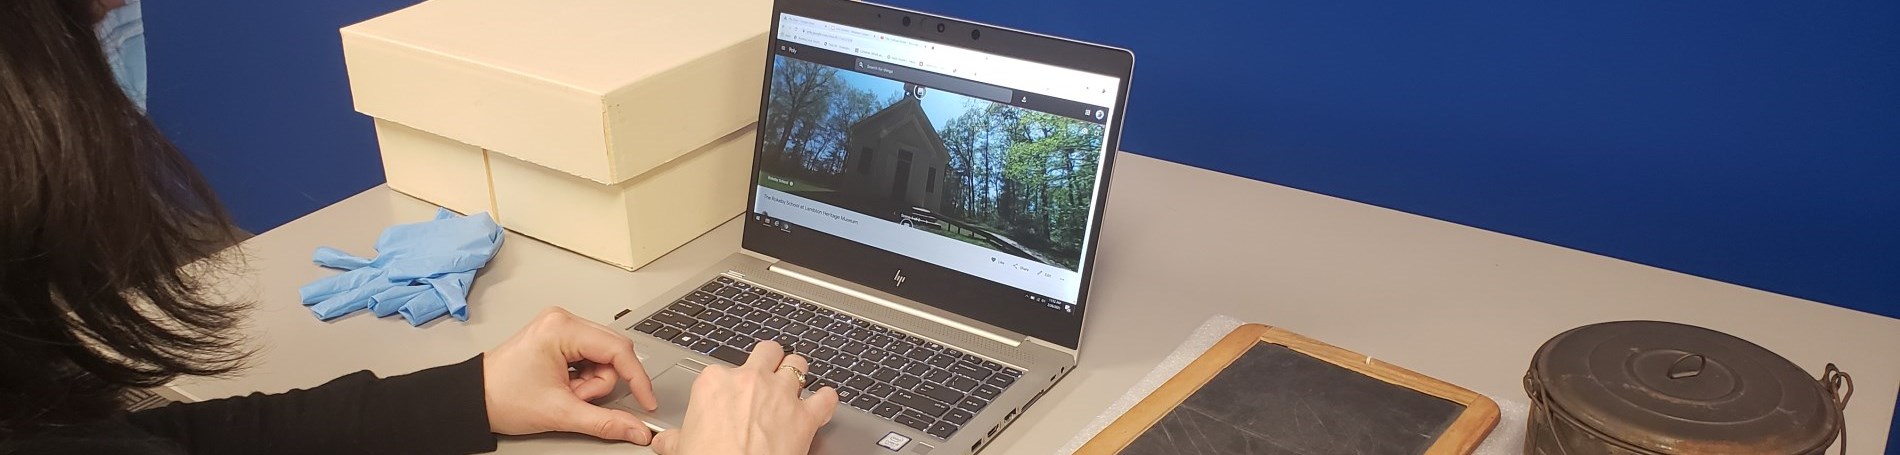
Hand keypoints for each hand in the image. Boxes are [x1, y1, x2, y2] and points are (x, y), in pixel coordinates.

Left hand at [482, 307, 659, 443]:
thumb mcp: (560, 413)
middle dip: (600, 383)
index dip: (637, 379)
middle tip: (577, 398)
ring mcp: (561, 328)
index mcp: (563, 328)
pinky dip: (583, 379)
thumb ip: (605, 422)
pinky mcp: (559, 338)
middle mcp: (563, 320)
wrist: (475, 400)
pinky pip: (590, 358)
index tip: (646, 402)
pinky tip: (564, 387)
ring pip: (603, 358)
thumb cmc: (503, 398)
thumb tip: (636, 428)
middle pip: (612, 353)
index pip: (618, 350)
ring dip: (590, 384)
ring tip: (564, 394)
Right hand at [652, 340, 838, 454]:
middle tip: (768, 374)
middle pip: (767, 352)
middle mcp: (750, 380)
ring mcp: (780, 395)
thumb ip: (676, 438)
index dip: (730, 383)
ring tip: (796, 382)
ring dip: (798, 372)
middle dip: (770, 361)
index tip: (731, 394)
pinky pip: (826, 398)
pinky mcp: (805, 416)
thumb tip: (666, 441)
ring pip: (798, 364)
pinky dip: (827, 400)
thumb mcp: (682, 447)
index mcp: (715, 383)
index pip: (722, 370)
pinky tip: (824, 403)